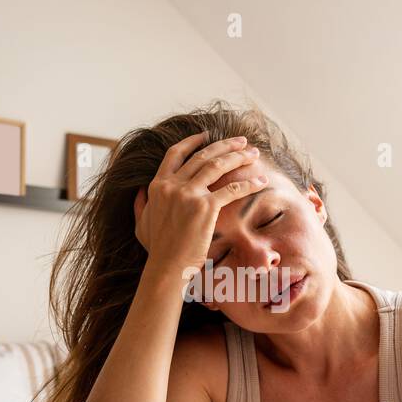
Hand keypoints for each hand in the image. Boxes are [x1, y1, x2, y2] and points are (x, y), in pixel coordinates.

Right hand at [133, 132, 264, 275]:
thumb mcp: (141, 223)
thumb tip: (140, 191)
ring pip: (218, 165)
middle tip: (242, 141)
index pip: (175, 153)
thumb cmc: (156, 250)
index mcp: (158, 185)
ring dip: (239, 156)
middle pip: (202, 155)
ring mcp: (189, 194)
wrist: (166, 267)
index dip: (192, 141)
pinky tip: (261, 181)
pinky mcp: (206, 207)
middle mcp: (173, 185)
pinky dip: (248, 183)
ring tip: (254, 154)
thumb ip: (140, 204)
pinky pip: (231, 189)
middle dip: (225, 145)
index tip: (207, 134)